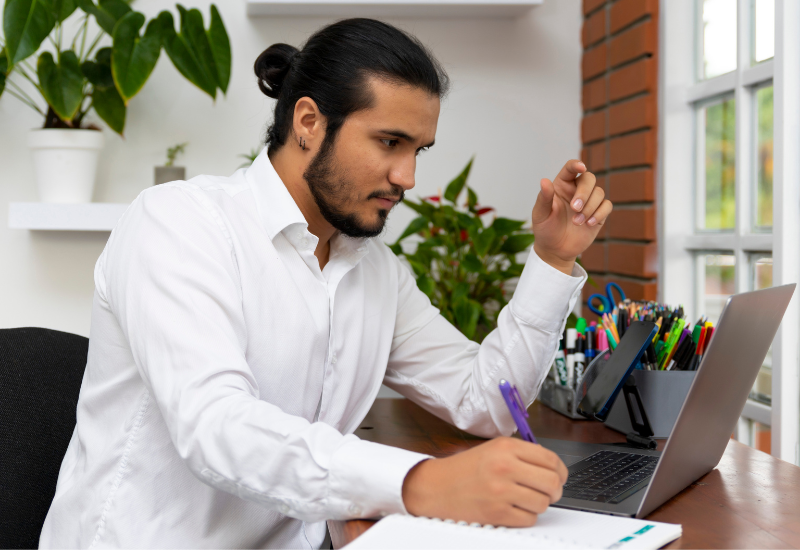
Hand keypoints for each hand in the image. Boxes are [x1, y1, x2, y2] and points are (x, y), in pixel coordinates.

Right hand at [402, 437, 567, 526]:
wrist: (435, 487)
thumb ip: (521, 454)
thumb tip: (552, 467)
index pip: (550, 459)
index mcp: (506, 447)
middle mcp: (505, 466)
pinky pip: (529, 519)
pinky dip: (525, 517)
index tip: (559, 476)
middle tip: (549, 492)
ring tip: (525, 499)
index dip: (560, 471)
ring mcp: (501, 491)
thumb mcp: (492, 449)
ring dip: (538, 504)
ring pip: (543, 503)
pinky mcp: (497, 513)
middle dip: (555, 490)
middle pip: (552, 482)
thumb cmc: (463, 469)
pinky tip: (514, 509)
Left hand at [531, 160, 612, 274]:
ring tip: (577, 222)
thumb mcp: (540, 215)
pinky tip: (588, 224)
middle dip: (584, 192)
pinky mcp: (598, 214)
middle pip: (589, 178)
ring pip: (599, 192)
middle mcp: (577, 190)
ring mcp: (589, 202)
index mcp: (562, 186)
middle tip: (575, 208)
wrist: (555, 250)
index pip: (571, 168)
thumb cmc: (545, 229)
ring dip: (589, 207)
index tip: (581, 167)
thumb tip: (544, 180)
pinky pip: (607, 206)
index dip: (577, 165)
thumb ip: (543, 198)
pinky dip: (599, 213)